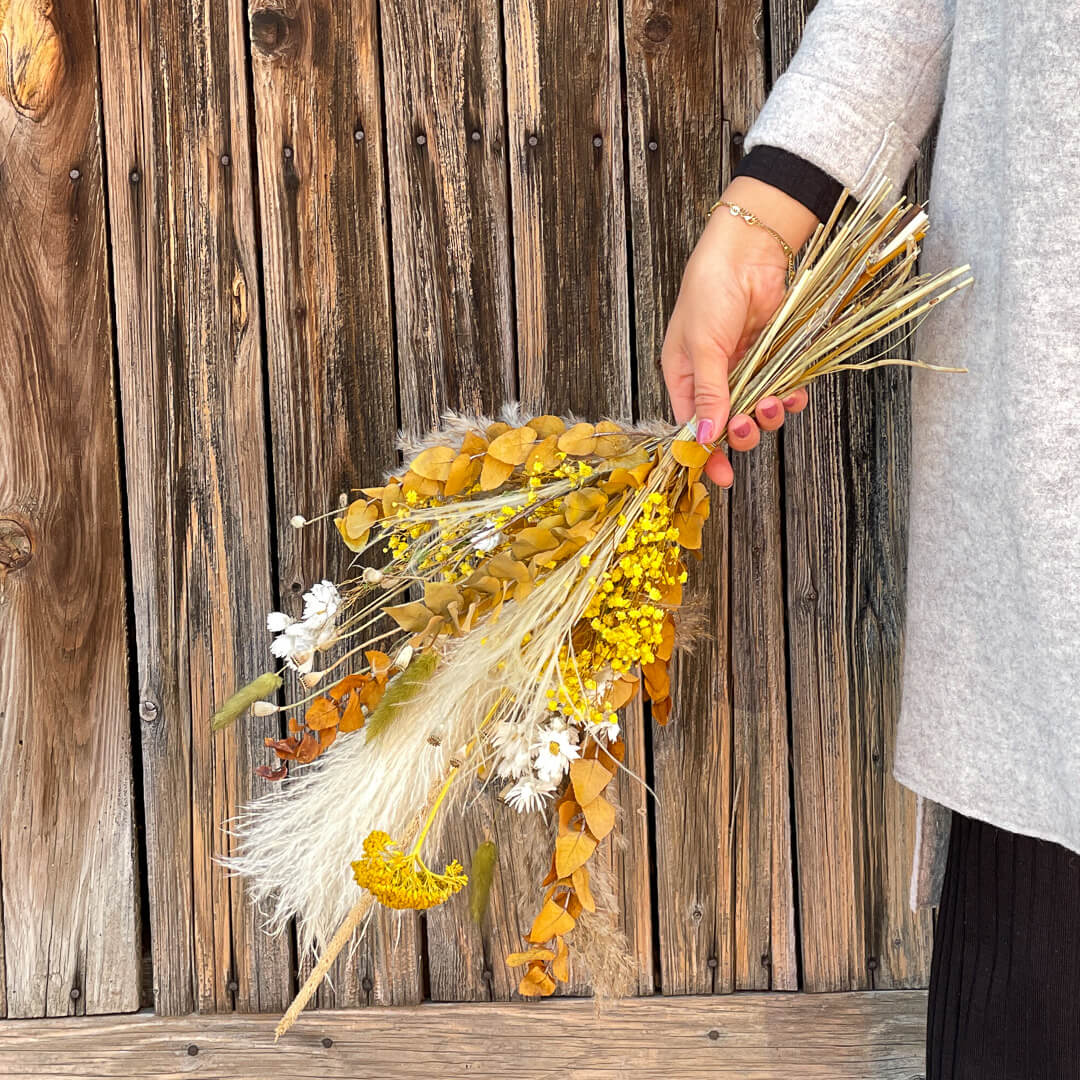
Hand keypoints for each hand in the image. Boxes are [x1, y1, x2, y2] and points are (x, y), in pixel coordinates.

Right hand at [662, 177, 818, 486]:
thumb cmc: (710, 291)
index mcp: (684, 378)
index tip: (720, 476)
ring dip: (768, 416)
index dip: (704, 454)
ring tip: (773, 403)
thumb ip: (708, 394)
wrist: (748, 251)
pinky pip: (782, 391)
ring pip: (758, 412)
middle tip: (750, 424)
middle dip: (741, 433)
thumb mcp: (702, 347)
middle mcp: (713, 380)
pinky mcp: (772, 360)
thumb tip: (705, 438)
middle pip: (727, 426)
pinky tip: (793, 393)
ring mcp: (744, 371)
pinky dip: (789, 398)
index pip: (691, 428)